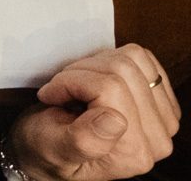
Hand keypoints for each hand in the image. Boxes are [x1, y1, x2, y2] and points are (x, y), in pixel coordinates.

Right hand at [11, 45, 179, 180]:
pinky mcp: (163, 99)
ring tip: (78, 86)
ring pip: (132, 58)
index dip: (71, 82)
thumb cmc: (47, 148)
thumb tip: (116, 120)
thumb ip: (84, 140)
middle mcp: (156, 138)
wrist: (51, 148)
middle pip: (123, 70)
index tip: (52, 95)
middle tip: (63, 90)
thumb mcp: (51, 148)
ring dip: (95, 64)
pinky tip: (97, 79)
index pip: (109, 87)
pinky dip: (112, 58)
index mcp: (132, 153)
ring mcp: (164, 117)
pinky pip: (142, 57)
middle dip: (81, 72)